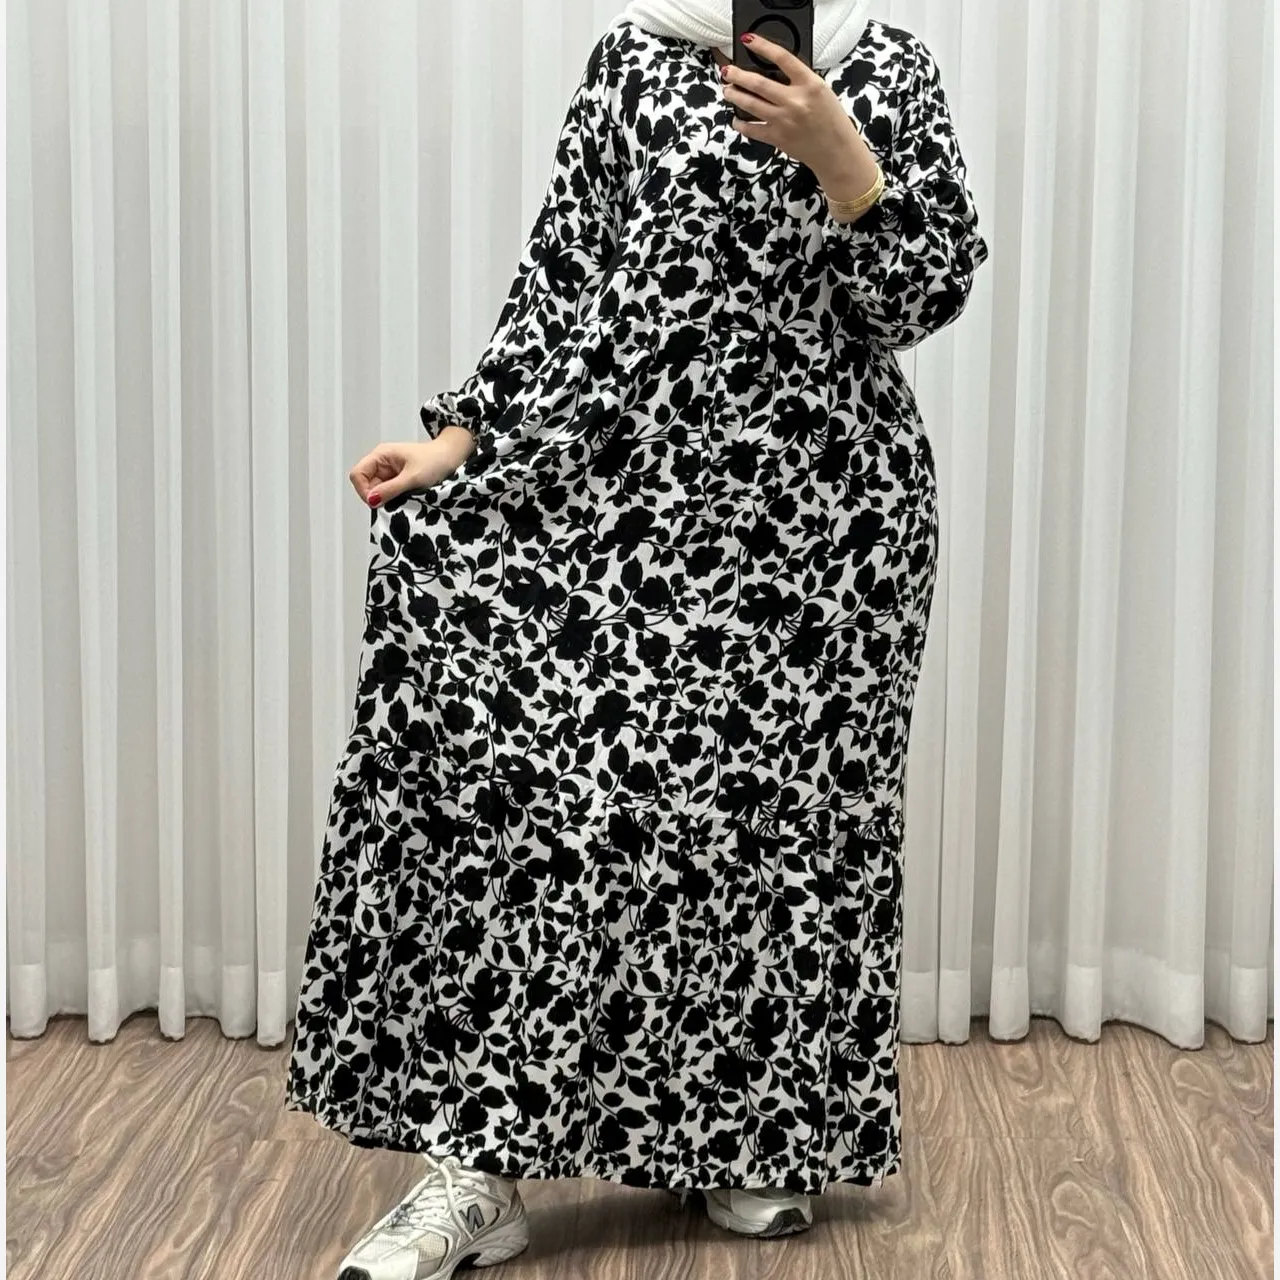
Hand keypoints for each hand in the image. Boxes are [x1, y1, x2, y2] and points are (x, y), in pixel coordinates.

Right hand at [349, 427, 474, 507]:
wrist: (452, 457)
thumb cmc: (436, 460)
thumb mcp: (413, 477)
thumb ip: (391, 489)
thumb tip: (371, 500)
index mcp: (381, 455)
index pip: (358, 475)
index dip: (364, 491)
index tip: (378, 502)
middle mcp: (381, 463)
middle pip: (366, 485)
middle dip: (377, 496)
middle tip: (393, 502)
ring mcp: (389, 472)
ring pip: (377, 491)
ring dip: (387, 498)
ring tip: (403, 498)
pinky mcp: (397, 480)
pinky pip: (388, 492)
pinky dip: (394, 498)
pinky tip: (405, 498)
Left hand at [721, 33, 880, 201]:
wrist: (836, 151)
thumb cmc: (831, 120)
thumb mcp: (821, 91)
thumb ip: (800, 80)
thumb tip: (775, 71)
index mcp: (810, 84)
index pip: (783, 58)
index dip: (762, 46)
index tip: (749, 40)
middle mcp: (795, 101)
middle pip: (759, 83)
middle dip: (738, 76)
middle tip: (727, 72)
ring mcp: (784, 120)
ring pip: (751, 104)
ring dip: (735, 96)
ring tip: (727, 90)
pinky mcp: (777, 137)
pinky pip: (752, 129)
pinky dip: (741, 124)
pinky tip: (736, 119)